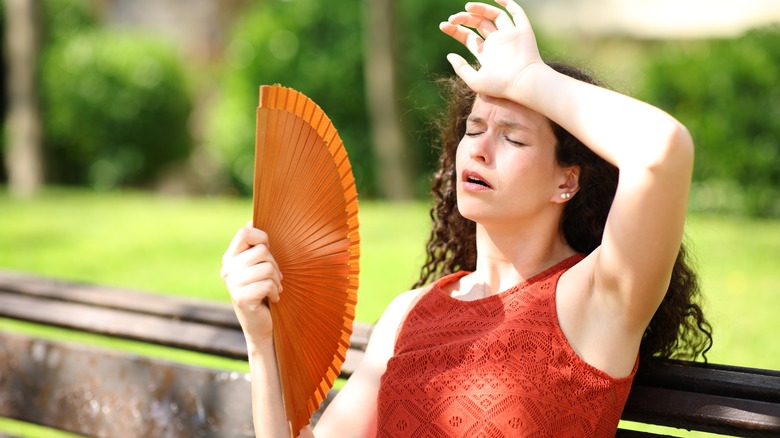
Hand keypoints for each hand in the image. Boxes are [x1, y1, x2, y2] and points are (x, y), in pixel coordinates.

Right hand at [221, 225, 282, 343]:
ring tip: (273, 289)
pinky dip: (276, 292)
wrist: (262, 325)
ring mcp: (232, 284)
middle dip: (275, 264)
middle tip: (274, 278)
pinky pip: (267, 284)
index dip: (262, 237)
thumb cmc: (264, 291)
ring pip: (267, 267)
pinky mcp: (241, 298)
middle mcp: (227, 269)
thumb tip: (251, 219)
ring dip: (277, 280)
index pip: (245, 233)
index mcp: (230, 258)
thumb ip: (255, 246)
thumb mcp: (260, 266)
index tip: (268, 250)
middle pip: (261, 251)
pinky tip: (272, 299)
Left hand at [439, 0, 544, 98]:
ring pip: (494, 16)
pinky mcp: (523, 31)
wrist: (523, 82)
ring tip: (467, 7)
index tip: (443, 25)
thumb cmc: (500, 85)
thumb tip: (449, 56)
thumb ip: (461, 68)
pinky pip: (517, 13)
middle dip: (464, 19)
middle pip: (479, 25)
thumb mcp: (475, 81)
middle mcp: (497, 43)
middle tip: (452, 18)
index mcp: (486, 55)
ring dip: (480, 9)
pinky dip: (508, 3)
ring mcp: (510, 36)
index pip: (469, 38)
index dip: (455, 30)